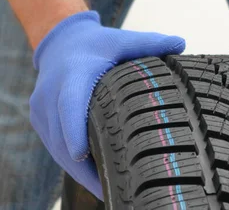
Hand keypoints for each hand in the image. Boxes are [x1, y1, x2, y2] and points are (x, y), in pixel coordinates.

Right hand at [30, 11, 184, 198]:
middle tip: (113, 189)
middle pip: (62, 138)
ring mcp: (42, 112)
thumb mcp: (123, 40)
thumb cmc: (98, 45)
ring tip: (111, 193)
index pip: (69, 104)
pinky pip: (56, 150)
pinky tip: (100, 182)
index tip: (81, 154)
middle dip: (84, 167)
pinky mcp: (41, 123)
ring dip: (82, 173)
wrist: (62, 44)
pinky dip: (76, 167)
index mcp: (72, 75)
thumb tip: (182, 43)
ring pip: (58, 150)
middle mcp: (51, 95)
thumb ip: (151, 42)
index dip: (73, 129)